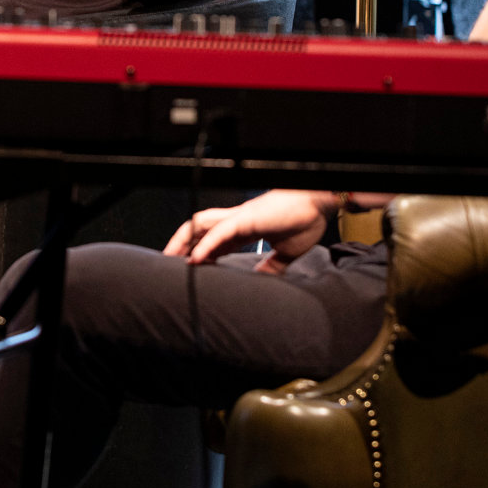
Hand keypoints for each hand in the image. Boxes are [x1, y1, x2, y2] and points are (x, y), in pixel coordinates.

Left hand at [163, 189, 336, 270]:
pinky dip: (206, 245)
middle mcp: (236, 220)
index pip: (213, 240)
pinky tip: (196, 259)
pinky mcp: (246, 218)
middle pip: (199, 228)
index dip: (198, 252)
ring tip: (171, 259)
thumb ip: (272, 267)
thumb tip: (263, 283)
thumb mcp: (286, 253)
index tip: (188, 268)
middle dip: (181, 244)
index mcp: (244, 227)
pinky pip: (220, 231)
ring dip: (184, 241)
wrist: (319, 204)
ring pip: (201, 225)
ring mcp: (239, 217)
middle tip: (168, 264)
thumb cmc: (305, 221)